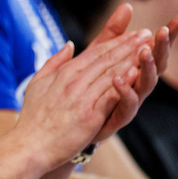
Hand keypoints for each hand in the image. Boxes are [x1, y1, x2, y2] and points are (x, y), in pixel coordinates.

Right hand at [16, 28, 151, 167]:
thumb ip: (54, 62)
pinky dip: (124, 83)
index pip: (95, 52)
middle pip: (106, 59)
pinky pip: (110, 96)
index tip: (132, 34)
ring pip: (111, 74)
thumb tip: (70, 45)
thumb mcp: (38, 83)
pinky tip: (137, 73)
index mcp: (63, 73)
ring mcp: (82, 98)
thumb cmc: (33, 117)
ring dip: (132, 60)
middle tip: (146, 34)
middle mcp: (74, 82)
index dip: (116, 42)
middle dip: (129, 46)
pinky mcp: (89, 115)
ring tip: (148, 49)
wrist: (30, 144)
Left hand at [84, 4, 177, 141]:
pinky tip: (120, 78)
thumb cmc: (87, 88)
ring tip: (144, 52)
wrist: (67, 126)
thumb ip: (112, 34)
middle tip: (162, 32)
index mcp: (133, 70)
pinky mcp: (116, 117)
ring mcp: (128, 102)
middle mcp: (135, 86)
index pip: (152, 49)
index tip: (176, 21)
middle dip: (160, 49)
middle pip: (154, 66)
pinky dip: (125, 92)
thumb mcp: (97, 55)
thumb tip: (127, 6)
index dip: (165, 37)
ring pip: (144, 85)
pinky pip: (125, 105)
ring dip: (145, 68)